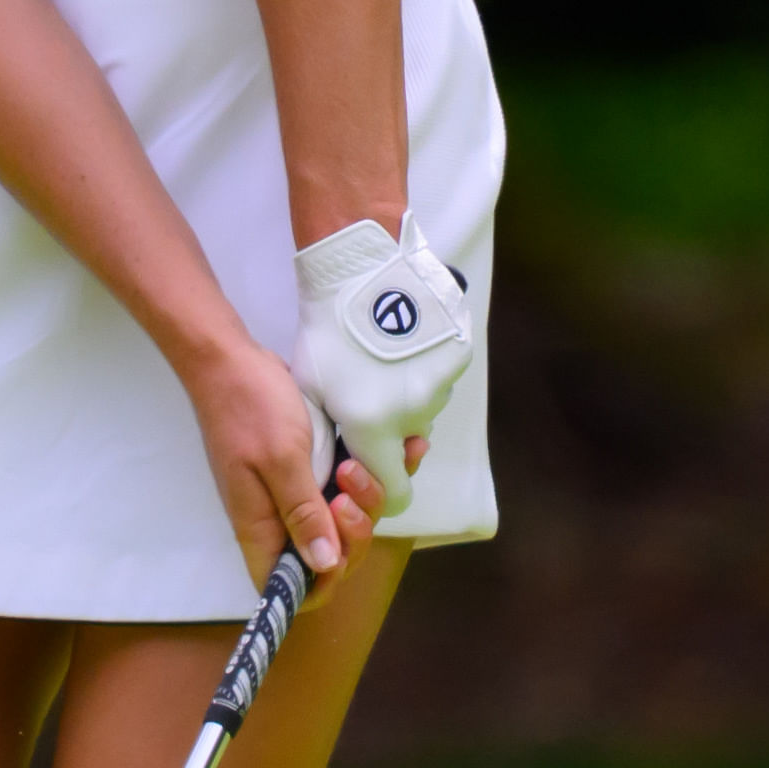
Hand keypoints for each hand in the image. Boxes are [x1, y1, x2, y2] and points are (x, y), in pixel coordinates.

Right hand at [180, 342, 379, 590]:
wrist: (234, 359)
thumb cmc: (251, 408)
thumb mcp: (280, 459)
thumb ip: (301, 513)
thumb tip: (324, 566)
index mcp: (263, 528)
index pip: (295, 586)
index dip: (328, 579)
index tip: (344, 544)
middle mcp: (281, 518)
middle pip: (333, 552)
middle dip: (356, 526)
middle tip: (351, 482)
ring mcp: (299, 493)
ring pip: (348, 517)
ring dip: (371, 493)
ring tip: (364, 458)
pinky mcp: (314, 468)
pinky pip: (354, 483)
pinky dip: (381, 470)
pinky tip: (407, 446)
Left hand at [292, 216, 476, 521]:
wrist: (364, 272)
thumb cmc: (328, 334)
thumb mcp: (309, 392)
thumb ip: (319, 443)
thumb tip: (321, 482)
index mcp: (375, 430)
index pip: (394, 495)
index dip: (378, 489)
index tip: (360, 468)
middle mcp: (415, 416)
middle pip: (408, 446)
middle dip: (390, 435)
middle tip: (366, 399)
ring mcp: (442, 385)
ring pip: (425, 409)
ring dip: (407, 399)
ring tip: (381, 364)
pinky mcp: (459, 357)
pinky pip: (441, 379)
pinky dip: (424, 370)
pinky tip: (403, 347)